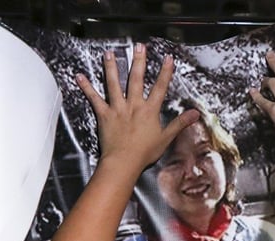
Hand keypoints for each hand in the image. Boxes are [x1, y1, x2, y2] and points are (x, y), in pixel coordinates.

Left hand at [76, 44, 197, 168]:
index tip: (167, 58)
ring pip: (114, 83)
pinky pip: (94, 98)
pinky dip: (86, 87)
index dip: (165, 72)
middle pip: (136, 79)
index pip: (160, 87)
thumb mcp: (166, 138)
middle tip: (138, 46)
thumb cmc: (145, 152)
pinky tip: (79, 76)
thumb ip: (179, 123)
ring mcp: (117, 108)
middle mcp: (133, 105)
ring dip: (111, 67)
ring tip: (109, 53)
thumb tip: (195, 114)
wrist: (124, 161)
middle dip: (138, 61)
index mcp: (149, 110)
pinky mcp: (104, 114)